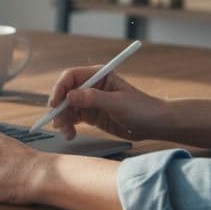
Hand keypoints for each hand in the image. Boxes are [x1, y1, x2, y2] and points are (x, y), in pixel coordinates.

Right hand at [47, 66, 164, 141]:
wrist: (155, 125)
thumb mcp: (117, 103)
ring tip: (66, 133)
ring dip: (63, 120)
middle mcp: (91, 86)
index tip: (55, 104)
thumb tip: (70, 96)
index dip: (60, 88)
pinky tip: (70, 134)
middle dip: (59, 108)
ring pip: (67, 108)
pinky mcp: (91, 116)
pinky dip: (69, 126)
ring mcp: (91, 102)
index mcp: (99, 75)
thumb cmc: (141, 108)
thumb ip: (93, 98)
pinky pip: (74, 119)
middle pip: (66, 93)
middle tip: (58, 122)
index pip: (71, 77)